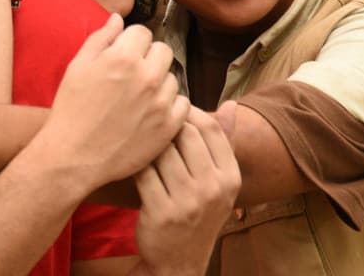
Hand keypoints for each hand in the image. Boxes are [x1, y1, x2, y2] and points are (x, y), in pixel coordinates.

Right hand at [35, 14, 188, 192]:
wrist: (74, 155)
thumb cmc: (71, 109)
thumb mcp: (78, 66)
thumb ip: (101, 38)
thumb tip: (118, 19)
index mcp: (123, 56)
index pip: (143, 32)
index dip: (131, 42)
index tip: (122, 55)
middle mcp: (147, 76)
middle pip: (163, 51)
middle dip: (149, 58)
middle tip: (132, 75)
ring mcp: (161, 102)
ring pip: (173, 78)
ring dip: (160, 83)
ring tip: (139, 98)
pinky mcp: (169, 126)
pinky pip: (183, 104)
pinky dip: (170, 105)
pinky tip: (151, 113)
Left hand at [133, 107, 241, 274]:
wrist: (180, 263)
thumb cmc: (197, 214)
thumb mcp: (219, 183)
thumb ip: (223, 143)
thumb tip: (232, 104)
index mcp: (231, 177)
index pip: (211, 128)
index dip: (189, 112)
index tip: (172, 110)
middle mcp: (214, 189)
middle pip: (185, 134)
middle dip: (165, 126)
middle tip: (151, 127)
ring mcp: (188, 202)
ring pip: (162, 150)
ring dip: (148, 144)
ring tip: (141, 144)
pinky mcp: (161, 212)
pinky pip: (143, 172)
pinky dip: (135, 164)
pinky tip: (131, 163)